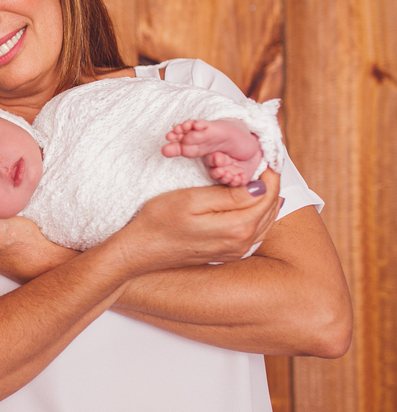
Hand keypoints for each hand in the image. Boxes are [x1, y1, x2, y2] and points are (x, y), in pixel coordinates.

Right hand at [115, 168, 281, 270]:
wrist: (141, 250)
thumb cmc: (159, 222)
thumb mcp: (191, 200)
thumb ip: (229, 195)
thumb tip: (260, 187)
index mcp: (237, 227)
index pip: (267, 195)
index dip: (269, 173)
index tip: (265, 157)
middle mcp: (242, 243)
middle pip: (270, 208)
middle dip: (270, 184)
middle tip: (263, 164)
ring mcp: (237, 251)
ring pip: (265, 221)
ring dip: (266, 199)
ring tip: (258, 179)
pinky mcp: (229, 254)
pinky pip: (255, 232)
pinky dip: (258, 214)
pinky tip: (250, 203)